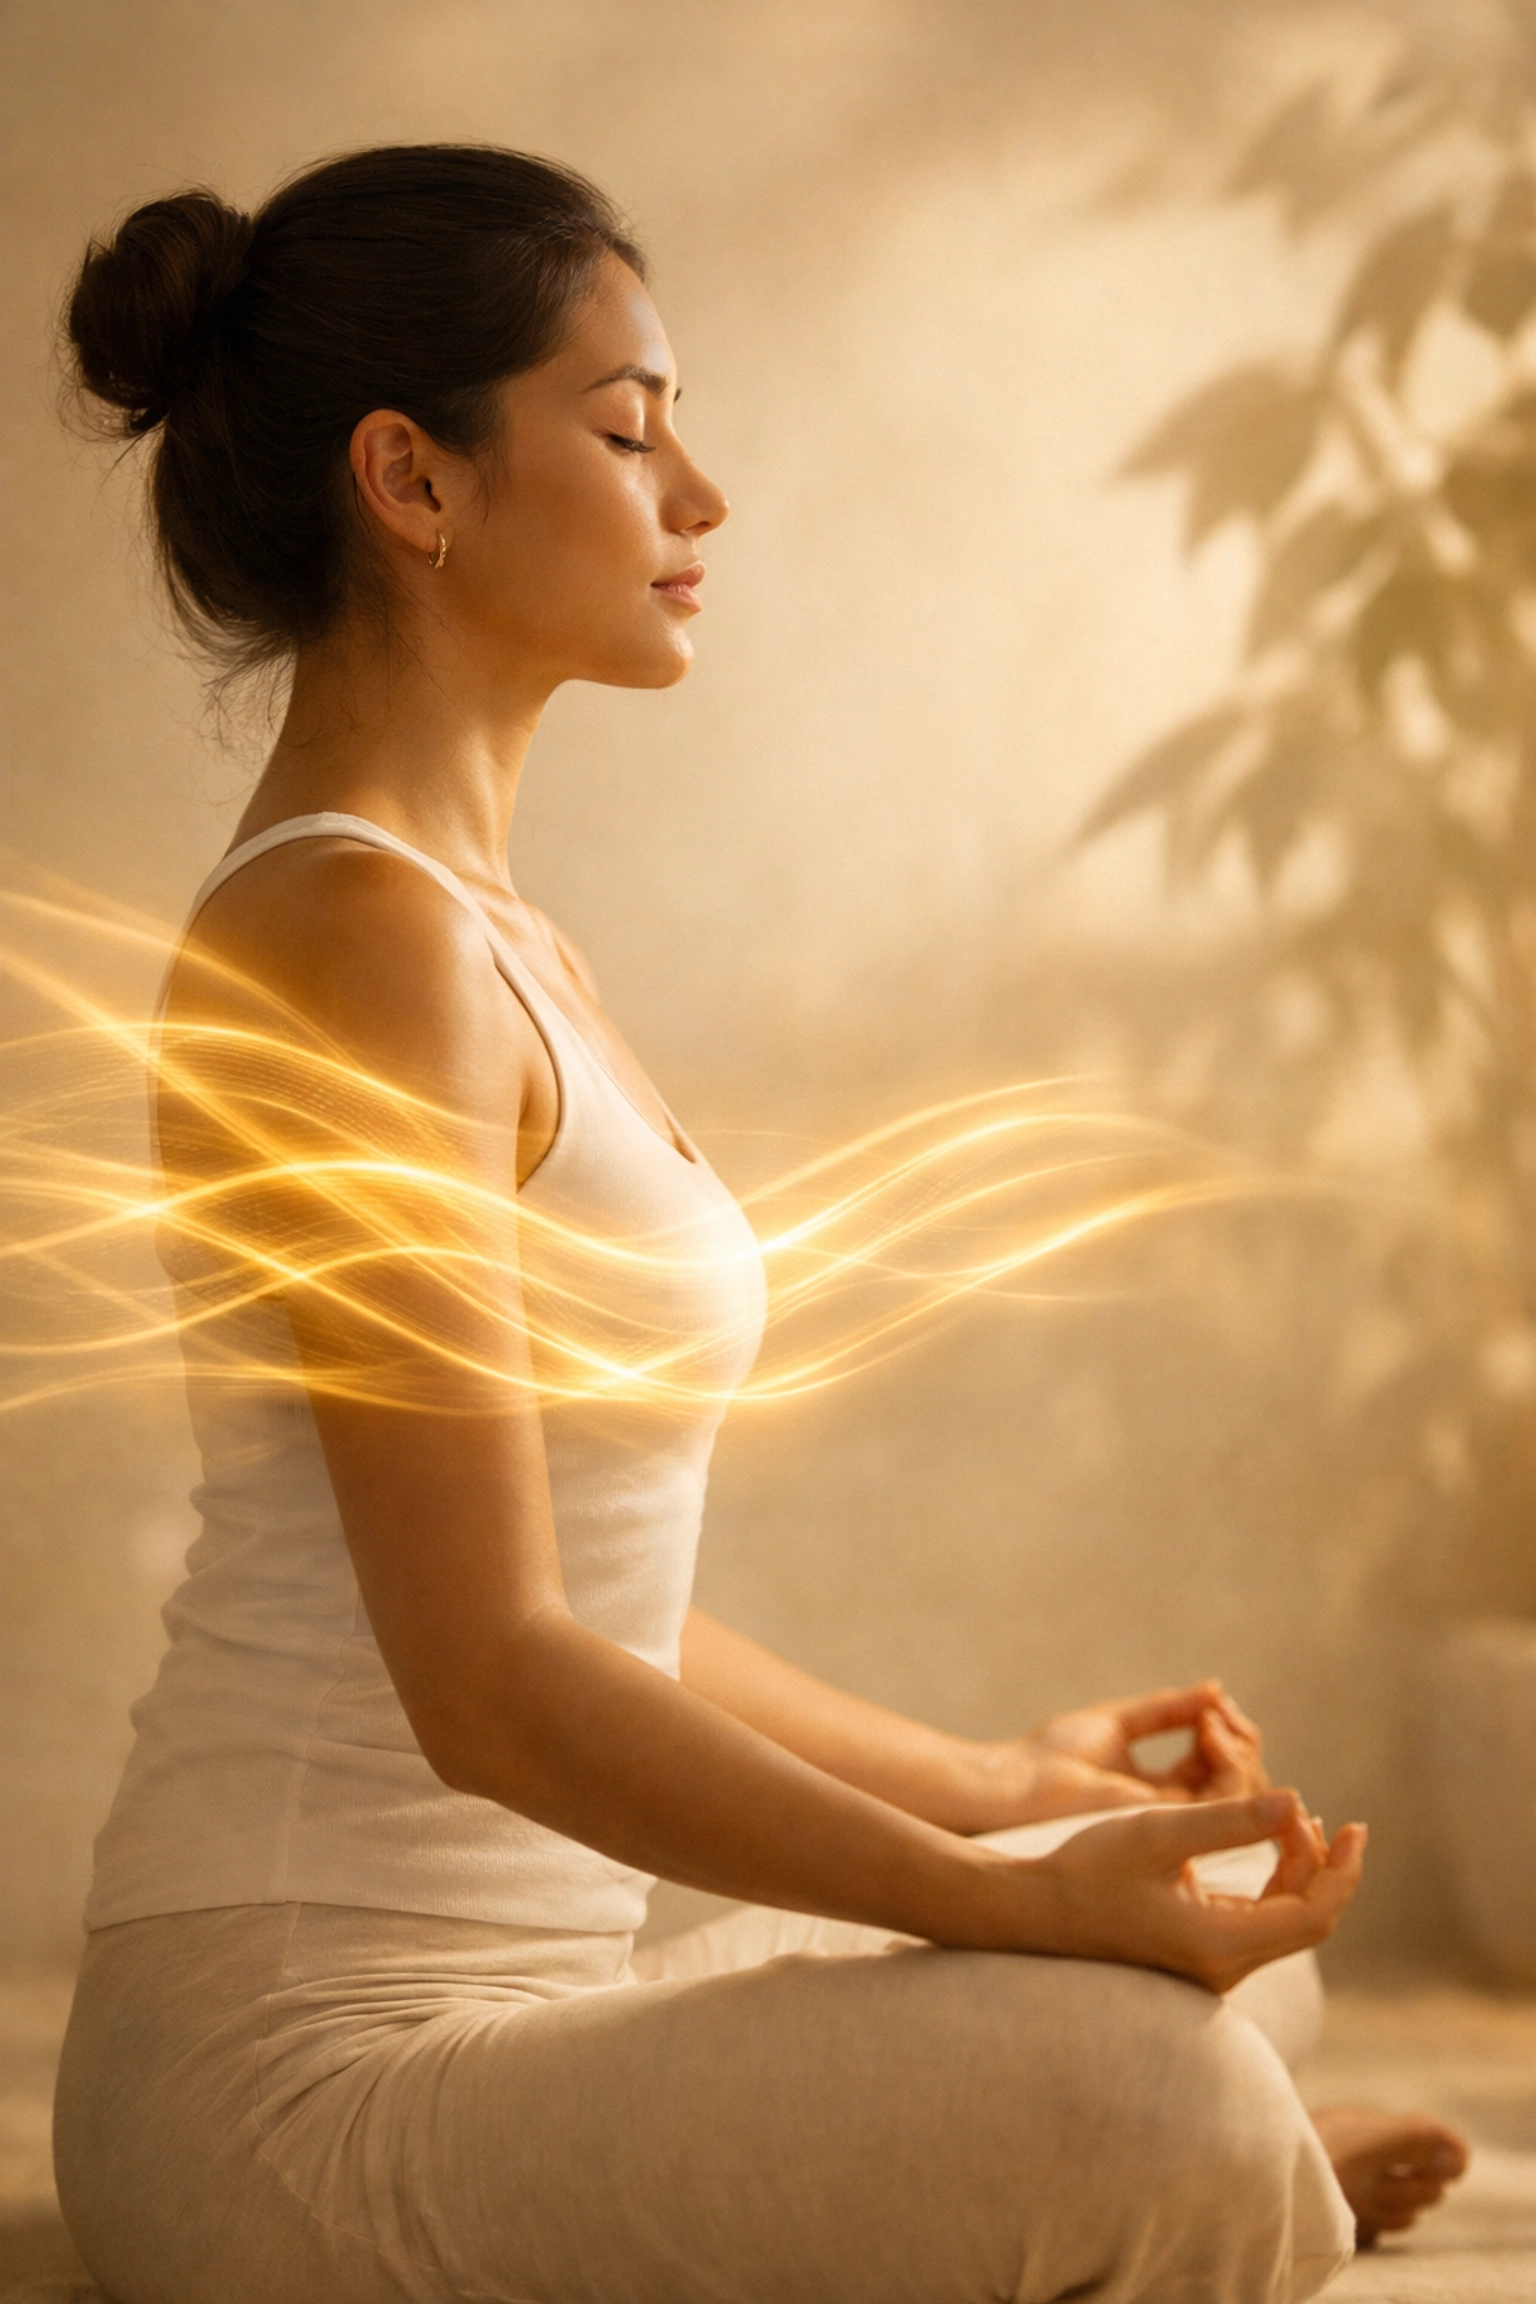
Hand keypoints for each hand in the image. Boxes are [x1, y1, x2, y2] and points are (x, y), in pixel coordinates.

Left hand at [1001, 1681, 1267, 1821]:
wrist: (1018, 1786)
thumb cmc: (1052, 1757)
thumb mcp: (1117, 1722)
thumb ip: (1166, 1710)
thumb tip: (1216, 1689)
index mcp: (1161, 1792)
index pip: (1219, 1769)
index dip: (1228, 1734)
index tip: (1216, 1704)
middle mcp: (1174, 1815)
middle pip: (1240, 1785)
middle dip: (1242, 1743)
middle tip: (1219, 1713)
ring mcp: (1176, 1827)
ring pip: (1243, 1796)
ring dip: (1239, 1750)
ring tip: (1212, 1721)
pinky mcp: (1173, 1829)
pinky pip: (1228, 1802)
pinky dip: (1230, 1763)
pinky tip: (1209, 1733)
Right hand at [1019, 1789, 1365, 1989]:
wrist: (1031, 1912)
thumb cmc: (1087, 1869)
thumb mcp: (1157, 1832)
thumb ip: (1228, 1820)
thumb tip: (1295, 1800)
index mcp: (1219, 1943)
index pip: (1315, 1913)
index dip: (1343, 1868)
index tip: (1355, 1824)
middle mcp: (1223, 1968)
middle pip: (1304, 1918)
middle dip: (1319, 1862)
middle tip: (1308, 1810)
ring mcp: (1210, 1969)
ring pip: (1282, 1921)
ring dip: (1295, 1870)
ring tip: (1290, 1820)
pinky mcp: (1197, 1958)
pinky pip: (1255, 1923)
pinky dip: (1269, 1883)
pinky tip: (1262, 1847)